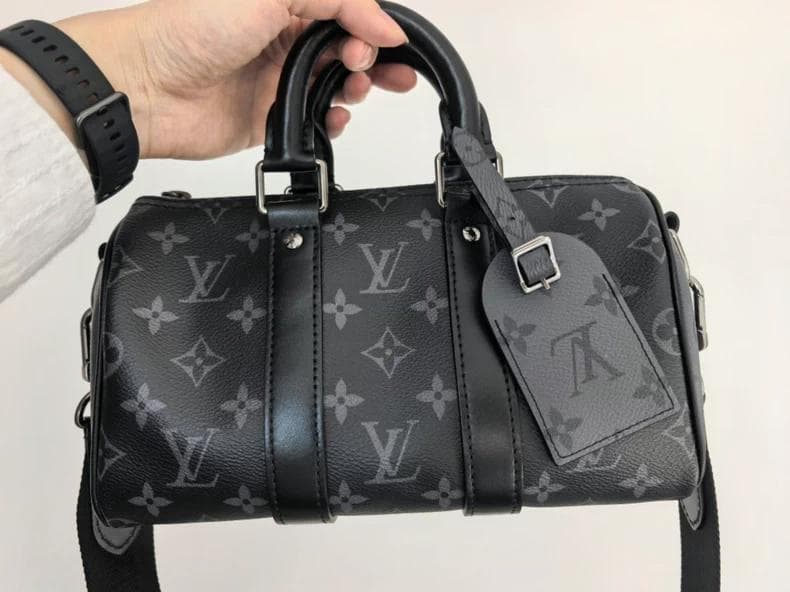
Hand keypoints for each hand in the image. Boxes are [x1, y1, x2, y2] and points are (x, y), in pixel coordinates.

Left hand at [4, 0, 416, 159]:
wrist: (147, 87)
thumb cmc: (189, 31)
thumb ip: (334, 0)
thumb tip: (383, 25)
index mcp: (284, 4)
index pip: (345, 11)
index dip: (372, 25)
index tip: (389, 40)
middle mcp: (283, 39)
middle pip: (346, 48)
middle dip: (373, 58)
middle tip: (377, 68)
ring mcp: (278, 80)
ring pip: (336, 85)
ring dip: (358, 87)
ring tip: (357, 88)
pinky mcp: (271, 118)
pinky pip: (315, 121)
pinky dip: (333, 121)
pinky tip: (336, 115)